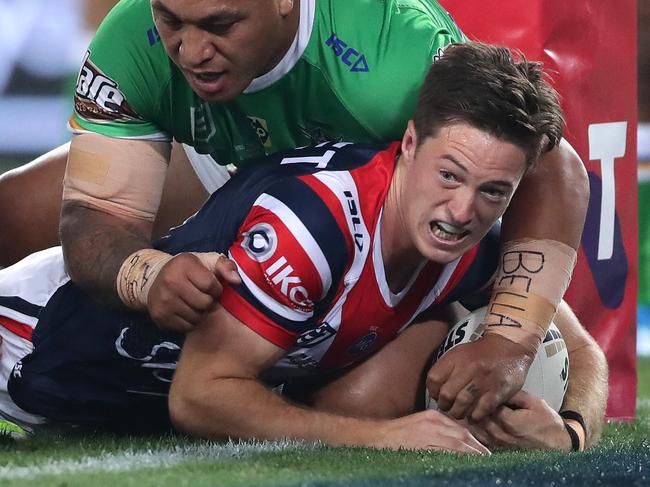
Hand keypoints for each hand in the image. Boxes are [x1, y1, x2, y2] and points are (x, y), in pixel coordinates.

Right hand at [147, 252, 239, 332]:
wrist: (156, 278)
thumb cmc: (188, 270)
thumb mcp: (207, 261)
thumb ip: (226, 266)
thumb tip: (237, 280)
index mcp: (184, 264)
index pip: (211, 285)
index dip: (216, 288)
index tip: (211, 287)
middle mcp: (170, 281)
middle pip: (204, 303)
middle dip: (209, 301)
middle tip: (203, 296)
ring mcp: (163, 300)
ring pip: (197, 317)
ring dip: (201, 313)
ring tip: (195, 303)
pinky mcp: (160, 316)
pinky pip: (186, 327)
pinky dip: (191, 322)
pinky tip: (186, 311)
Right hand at [371, 410, 490, 453]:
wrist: (375, 436)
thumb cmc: (396, 435)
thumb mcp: (419, 425)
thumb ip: (435, 430)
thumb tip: (454, 443)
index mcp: (433, 416)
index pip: (460, 429)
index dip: (474, 441)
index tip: (483, 451)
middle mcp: (433, 422)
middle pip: (463, 435)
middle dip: (478, 448)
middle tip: (490, 458)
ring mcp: (428, 432)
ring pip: (457, 444)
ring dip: (472, 454)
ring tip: (484, 462)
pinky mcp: (422, 443)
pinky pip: (445, 452)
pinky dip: (458, 457)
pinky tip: (466, 464)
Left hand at [427, 333, 533, 420]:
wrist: (509, 346)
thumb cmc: (480, 353)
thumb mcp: (459, 353)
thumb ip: (447, 370)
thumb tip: (435, 392)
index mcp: (456, 358)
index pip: (434, 379)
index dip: (432, 391)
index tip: (437, 396)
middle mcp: (468, 368)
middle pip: (446, 394)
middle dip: (445, 405)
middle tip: (448, 408)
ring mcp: (484, 380)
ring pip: (462, 404)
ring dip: (458, 413)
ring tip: (460, 413)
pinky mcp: (498, 391)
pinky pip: (481, 410)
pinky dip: (475, 416)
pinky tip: (473, 415)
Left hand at [465, 391, 571, 450]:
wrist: (557, 445)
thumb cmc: (547, 422)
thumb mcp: (535, 403)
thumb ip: (514, 395)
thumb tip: (497, 385)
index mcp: (510, 422)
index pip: (486, 405)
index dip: (481, 395)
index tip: (479, 386)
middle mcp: (501, 435)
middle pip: (477, 417)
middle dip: (473, 405)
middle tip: (470, 394)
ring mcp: (498, 444)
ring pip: (476, 428)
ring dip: (472, 417)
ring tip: (469, 404)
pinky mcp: (498, 450)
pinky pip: (480, 438)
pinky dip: (475, 428)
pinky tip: (474, 418)